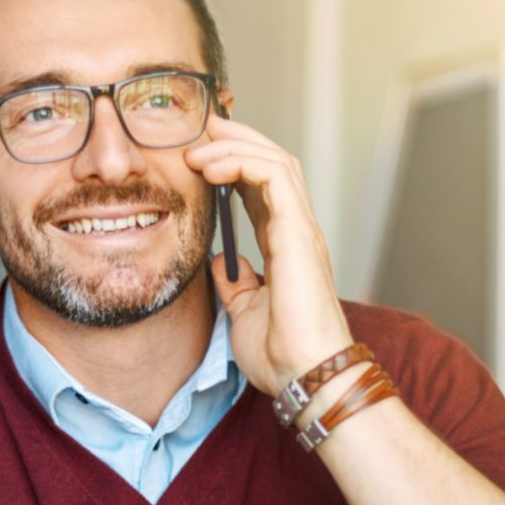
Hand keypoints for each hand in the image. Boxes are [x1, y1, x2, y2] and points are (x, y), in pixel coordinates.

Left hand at [184, 114, 352, 397]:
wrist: (305, 377)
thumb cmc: (282, 355)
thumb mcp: (244, 314)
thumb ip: (236, 285)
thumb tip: (221, 264)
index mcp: (286, 246)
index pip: (263, 188)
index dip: (234, 164)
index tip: (200, 154)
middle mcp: (298, 230)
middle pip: (272, 164)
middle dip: (236, 139)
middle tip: (201, 128)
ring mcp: (302, 229)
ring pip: (276, 161)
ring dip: (235, 145)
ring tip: (199, 145)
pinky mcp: (299, 232)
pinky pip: (274, 177)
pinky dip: (243, 161)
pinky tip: (213, 165)